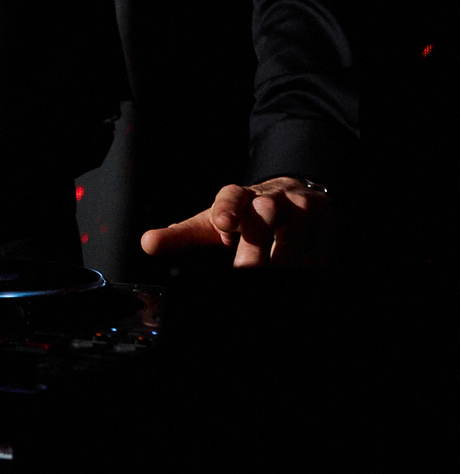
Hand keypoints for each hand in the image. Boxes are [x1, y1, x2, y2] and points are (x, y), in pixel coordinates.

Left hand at [139, 176, 331, 267]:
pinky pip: (318, 254)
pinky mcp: (326, 229)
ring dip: (281, 260)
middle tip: (243, 272)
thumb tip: (147, 243)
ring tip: (270, 276)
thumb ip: (182, 235)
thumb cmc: (247, 216)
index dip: (227, 209)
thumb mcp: (215, 223)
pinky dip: (307, 267)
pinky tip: (297, 275)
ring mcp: (302, 211)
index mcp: (240, 197)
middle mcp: (272, 199)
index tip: (222, 224)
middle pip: (263, 216)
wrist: (296, 196)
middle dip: (254, 247)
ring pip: (293, 235)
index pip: (232, 196)